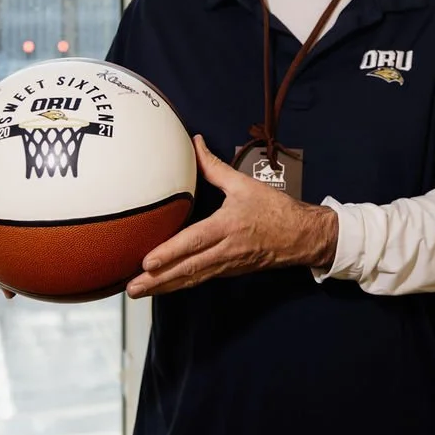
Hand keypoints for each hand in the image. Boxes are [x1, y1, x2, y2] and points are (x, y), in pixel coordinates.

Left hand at [125, 135, 337, 296]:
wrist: (303, 236)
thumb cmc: (275, 209)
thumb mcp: (244, 184)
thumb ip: (214, 166)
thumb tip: (195, 143)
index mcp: (227, 226)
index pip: (194, 242)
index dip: (170, 253)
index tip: (147, 261)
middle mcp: (226, 249)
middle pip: (188, 268)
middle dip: (158, 280)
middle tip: (132, 288)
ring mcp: (228, 264)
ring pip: (192, 278)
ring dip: (164, 287)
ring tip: (138, 291)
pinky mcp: (230, 271)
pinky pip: (201, 279)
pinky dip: (180, 285)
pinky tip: (163, 287)